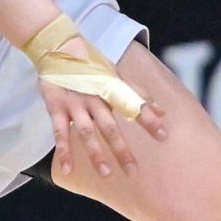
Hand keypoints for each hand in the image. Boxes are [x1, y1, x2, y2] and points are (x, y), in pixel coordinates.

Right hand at [40, 39, 166, 178]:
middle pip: (110, 127)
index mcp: (110, 89)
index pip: (133, 105)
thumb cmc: (91, 65)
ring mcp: (75, 104)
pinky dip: (63, 151)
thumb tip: (163, 111)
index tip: (163, 136)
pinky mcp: (56, 107)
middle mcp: (95, 98)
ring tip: (105, 174)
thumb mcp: (115, 75)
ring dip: (95, 153)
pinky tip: (67, 169)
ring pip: (86, 132)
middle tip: (133, 171)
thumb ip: (137, 95)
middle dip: (122, 149)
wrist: (58, 46)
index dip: (148, 120)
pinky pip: (60, 132)